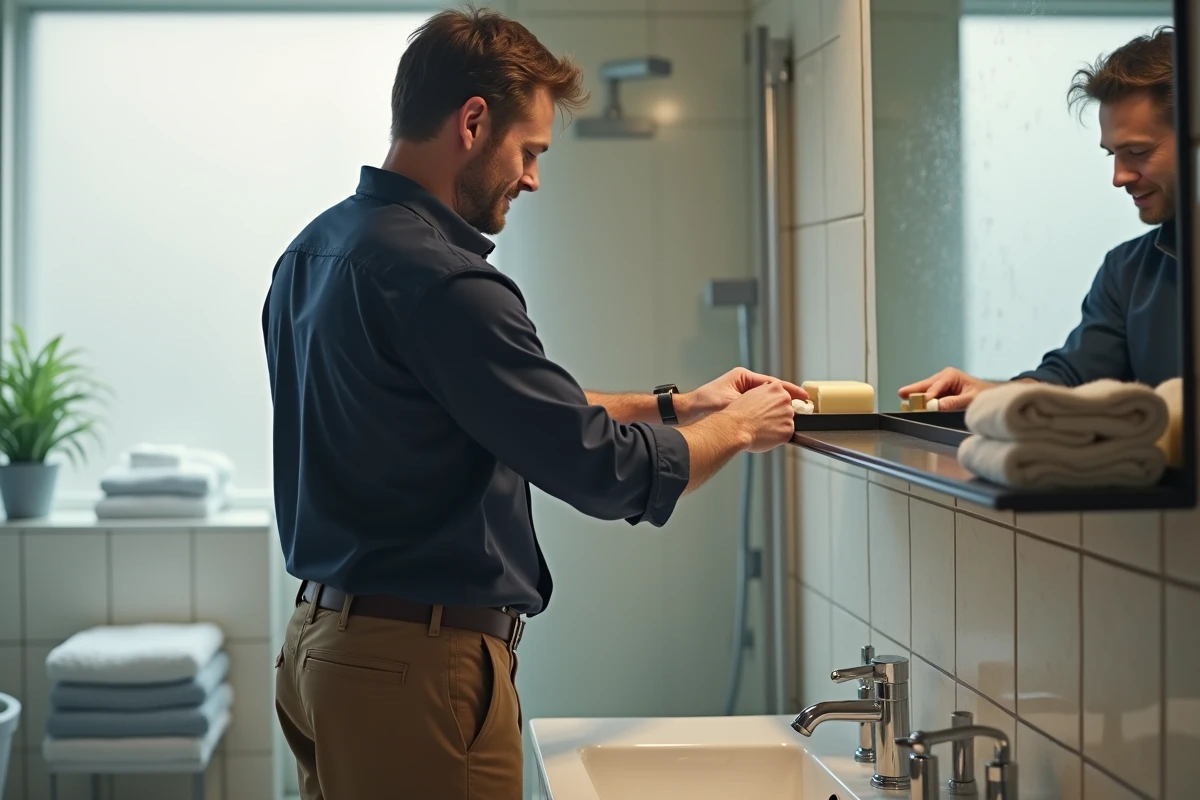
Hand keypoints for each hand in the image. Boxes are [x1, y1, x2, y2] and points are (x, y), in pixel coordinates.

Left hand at [682, 367, 806, 422]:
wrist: (689, 412)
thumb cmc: (705, 404)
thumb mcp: (731, 401)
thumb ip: (751, 405)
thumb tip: (772, 410)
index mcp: (743, 378)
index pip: (773, 383)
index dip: (790, 390)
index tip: (804, 397)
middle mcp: (743, 384)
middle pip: (771, 392)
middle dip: (785, 401)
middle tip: (802, 409)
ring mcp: (740, 395)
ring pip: (765, 402)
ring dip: (775, 410)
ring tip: (789, 418)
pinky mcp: (737, 406)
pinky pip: (757, 410)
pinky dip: (765, 417)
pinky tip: (771, 425)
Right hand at [723, 381, 796, 452]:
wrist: (736, 427)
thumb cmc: (739, 413)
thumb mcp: (751, 394)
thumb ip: (764, 392)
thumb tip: (768, 391)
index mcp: (776, 388)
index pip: (782, 396)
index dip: (774, 405)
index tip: (768, 411)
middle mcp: (785, 398)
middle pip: (787, 408)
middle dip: (778, 415)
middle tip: (763, 421)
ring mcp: (788, 414)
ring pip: (787, 421)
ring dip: (779, 426)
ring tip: (763, 429)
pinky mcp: (789, 429)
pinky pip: (787, 434)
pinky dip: (779, 437)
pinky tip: (766, 435)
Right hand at [898, 368, 998, 410]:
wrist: (987, 393)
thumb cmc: (982, 393)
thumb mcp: (970, 399)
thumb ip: (954, 402)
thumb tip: (938, 405)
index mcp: (951, 375)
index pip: (937, 385)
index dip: (930, 394)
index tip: (924, 401)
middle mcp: (944, 377)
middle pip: (926, 384)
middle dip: (914, 389)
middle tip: (901, 393)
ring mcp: (940, 383)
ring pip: (925, 388)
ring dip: (916, 393)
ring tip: (902, 395)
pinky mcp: (939, 390)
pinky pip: (928, 394)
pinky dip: (921, 398)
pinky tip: (911, 401)